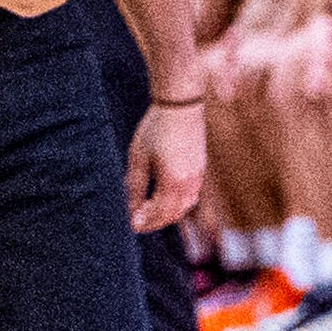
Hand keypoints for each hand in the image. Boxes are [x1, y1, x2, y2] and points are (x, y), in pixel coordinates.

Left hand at [126, 100, 206, 232]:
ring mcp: (198, 177)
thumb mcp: (139, 157)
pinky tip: (164, 202)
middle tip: (136, 223)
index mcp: (173, 182)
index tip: (131, 224)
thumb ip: (135, 186)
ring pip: (184, 207)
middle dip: (154, 221)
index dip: (145, 221)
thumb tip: (132, 210)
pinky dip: (178, 205)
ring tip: (147, 213)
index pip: (159, 213)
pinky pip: (191, 197)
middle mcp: (190, 184)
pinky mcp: (200, 171)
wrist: (181, 106)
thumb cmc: (155, 129)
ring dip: (166, 214)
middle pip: (172, 214)